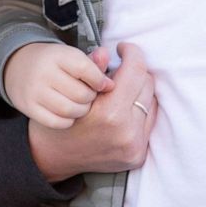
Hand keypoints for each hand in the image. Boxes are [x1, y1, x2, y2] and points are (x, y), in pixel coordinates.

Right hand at [4, 43, 113, 128]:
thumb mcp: (72, 56)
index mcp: (58, 55)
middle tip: (91, 96)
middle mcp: (44, 72)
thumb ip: (94, 65)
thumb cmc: (55, 63)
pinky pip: (57, 122)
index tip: (104, 84)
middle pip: (80, 93)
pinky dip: (68, 120)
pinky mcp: (29, 107)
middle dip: (91, 97)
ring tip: (82, 105)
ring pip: (70, 109)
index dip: (100, 80)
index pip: (85, 69)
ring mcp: (34, 91)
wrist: (18, 67)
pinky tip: (69, 113)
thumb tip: (110, 83)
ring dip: (82, 110)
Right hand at [28, 42, 156, 182]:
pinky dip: (139, 110)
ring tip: (120, 91)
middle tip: (118, 71)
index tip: (123, 49)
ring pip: (151, 101)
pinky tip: (124, 108)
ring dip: (138, 91)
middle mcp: (126, 132)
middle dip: (134, 72)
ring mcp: (134, 147)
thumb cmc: (62, 119)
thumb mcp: (71, 90)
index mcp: (110, 113)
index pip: (136, 70)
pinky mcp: (138, 155)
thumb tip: (107, 51)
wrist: (53, 157)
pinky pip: (149, 121)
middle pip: (146, 84)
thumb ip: (92, 69)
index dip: (131, 53)